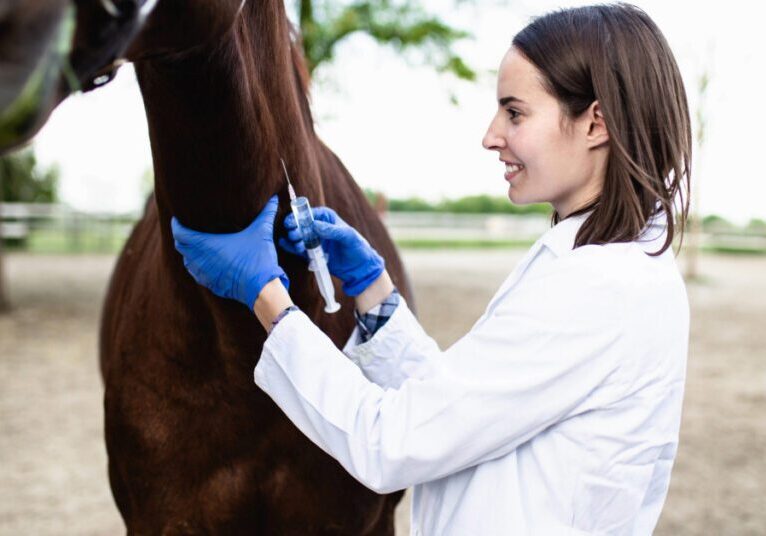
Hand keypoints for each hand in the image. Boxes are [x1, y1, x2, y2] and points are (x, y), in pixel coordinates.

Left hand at [171, 195, 288, 308]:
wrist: (261, 288)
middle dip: (181, 237)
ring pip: (187, 262)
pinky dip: (197, 266)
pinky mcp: (211, 284)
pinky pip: (196, 274)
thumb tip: (274, 199)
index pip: (180, 233)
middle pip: (180, 246)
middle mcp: (200, 260)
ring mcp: (204, 274)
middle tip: (187, 228)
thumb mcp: (262, 233)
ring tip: (196, 244)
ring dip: (188, 252)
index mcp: (206, 245)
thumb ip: (266, 213)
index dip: (176, 225)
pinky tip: (206, 262)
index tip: (178, 219)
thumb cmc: (258, 259)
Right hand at [279, 207, 383, 296]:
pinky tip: (286, 245)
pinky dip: (290, 246)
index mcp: (327, 218)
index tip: (293, 223)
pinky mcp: (310, 252)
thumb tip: (315, 225)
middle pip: (300, 223)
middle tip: (295, 236)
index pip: (309, 213)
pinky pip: (297, 247)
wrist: (359, 268)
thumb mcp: (348, 236)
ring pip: (297, 236)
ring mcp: (313, 239)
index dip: (299, 216)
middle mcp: (318, 226)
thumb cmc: (357, 248)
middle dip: (295, 228)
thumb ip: (332, 230)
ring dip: (293, 239)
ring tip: (299, 246)